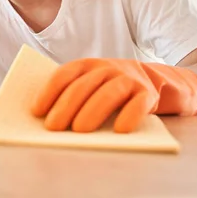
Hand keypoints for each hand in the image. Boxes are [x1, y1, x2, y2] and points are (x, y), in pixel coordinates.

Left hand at [30, 58, 196, 132]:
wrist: (160, 82)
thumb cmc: (115, 91)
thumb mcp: (95, 86)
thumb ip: (75, 96)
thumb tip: (46, 121)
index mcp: (88, 66)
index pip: (64, 74)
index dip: (49, 91)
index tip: (36, 111)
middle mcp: (107, 69)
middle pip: (83, 86)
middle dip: (65, 106)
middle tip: (53, 127)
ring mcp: (129, 80)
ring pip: (108, 93)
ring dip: (91, 111)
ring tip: (79, 131)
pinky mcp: (149, 94)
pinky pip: (139, 103)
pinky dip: (129, 115)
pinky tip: (120, 130)